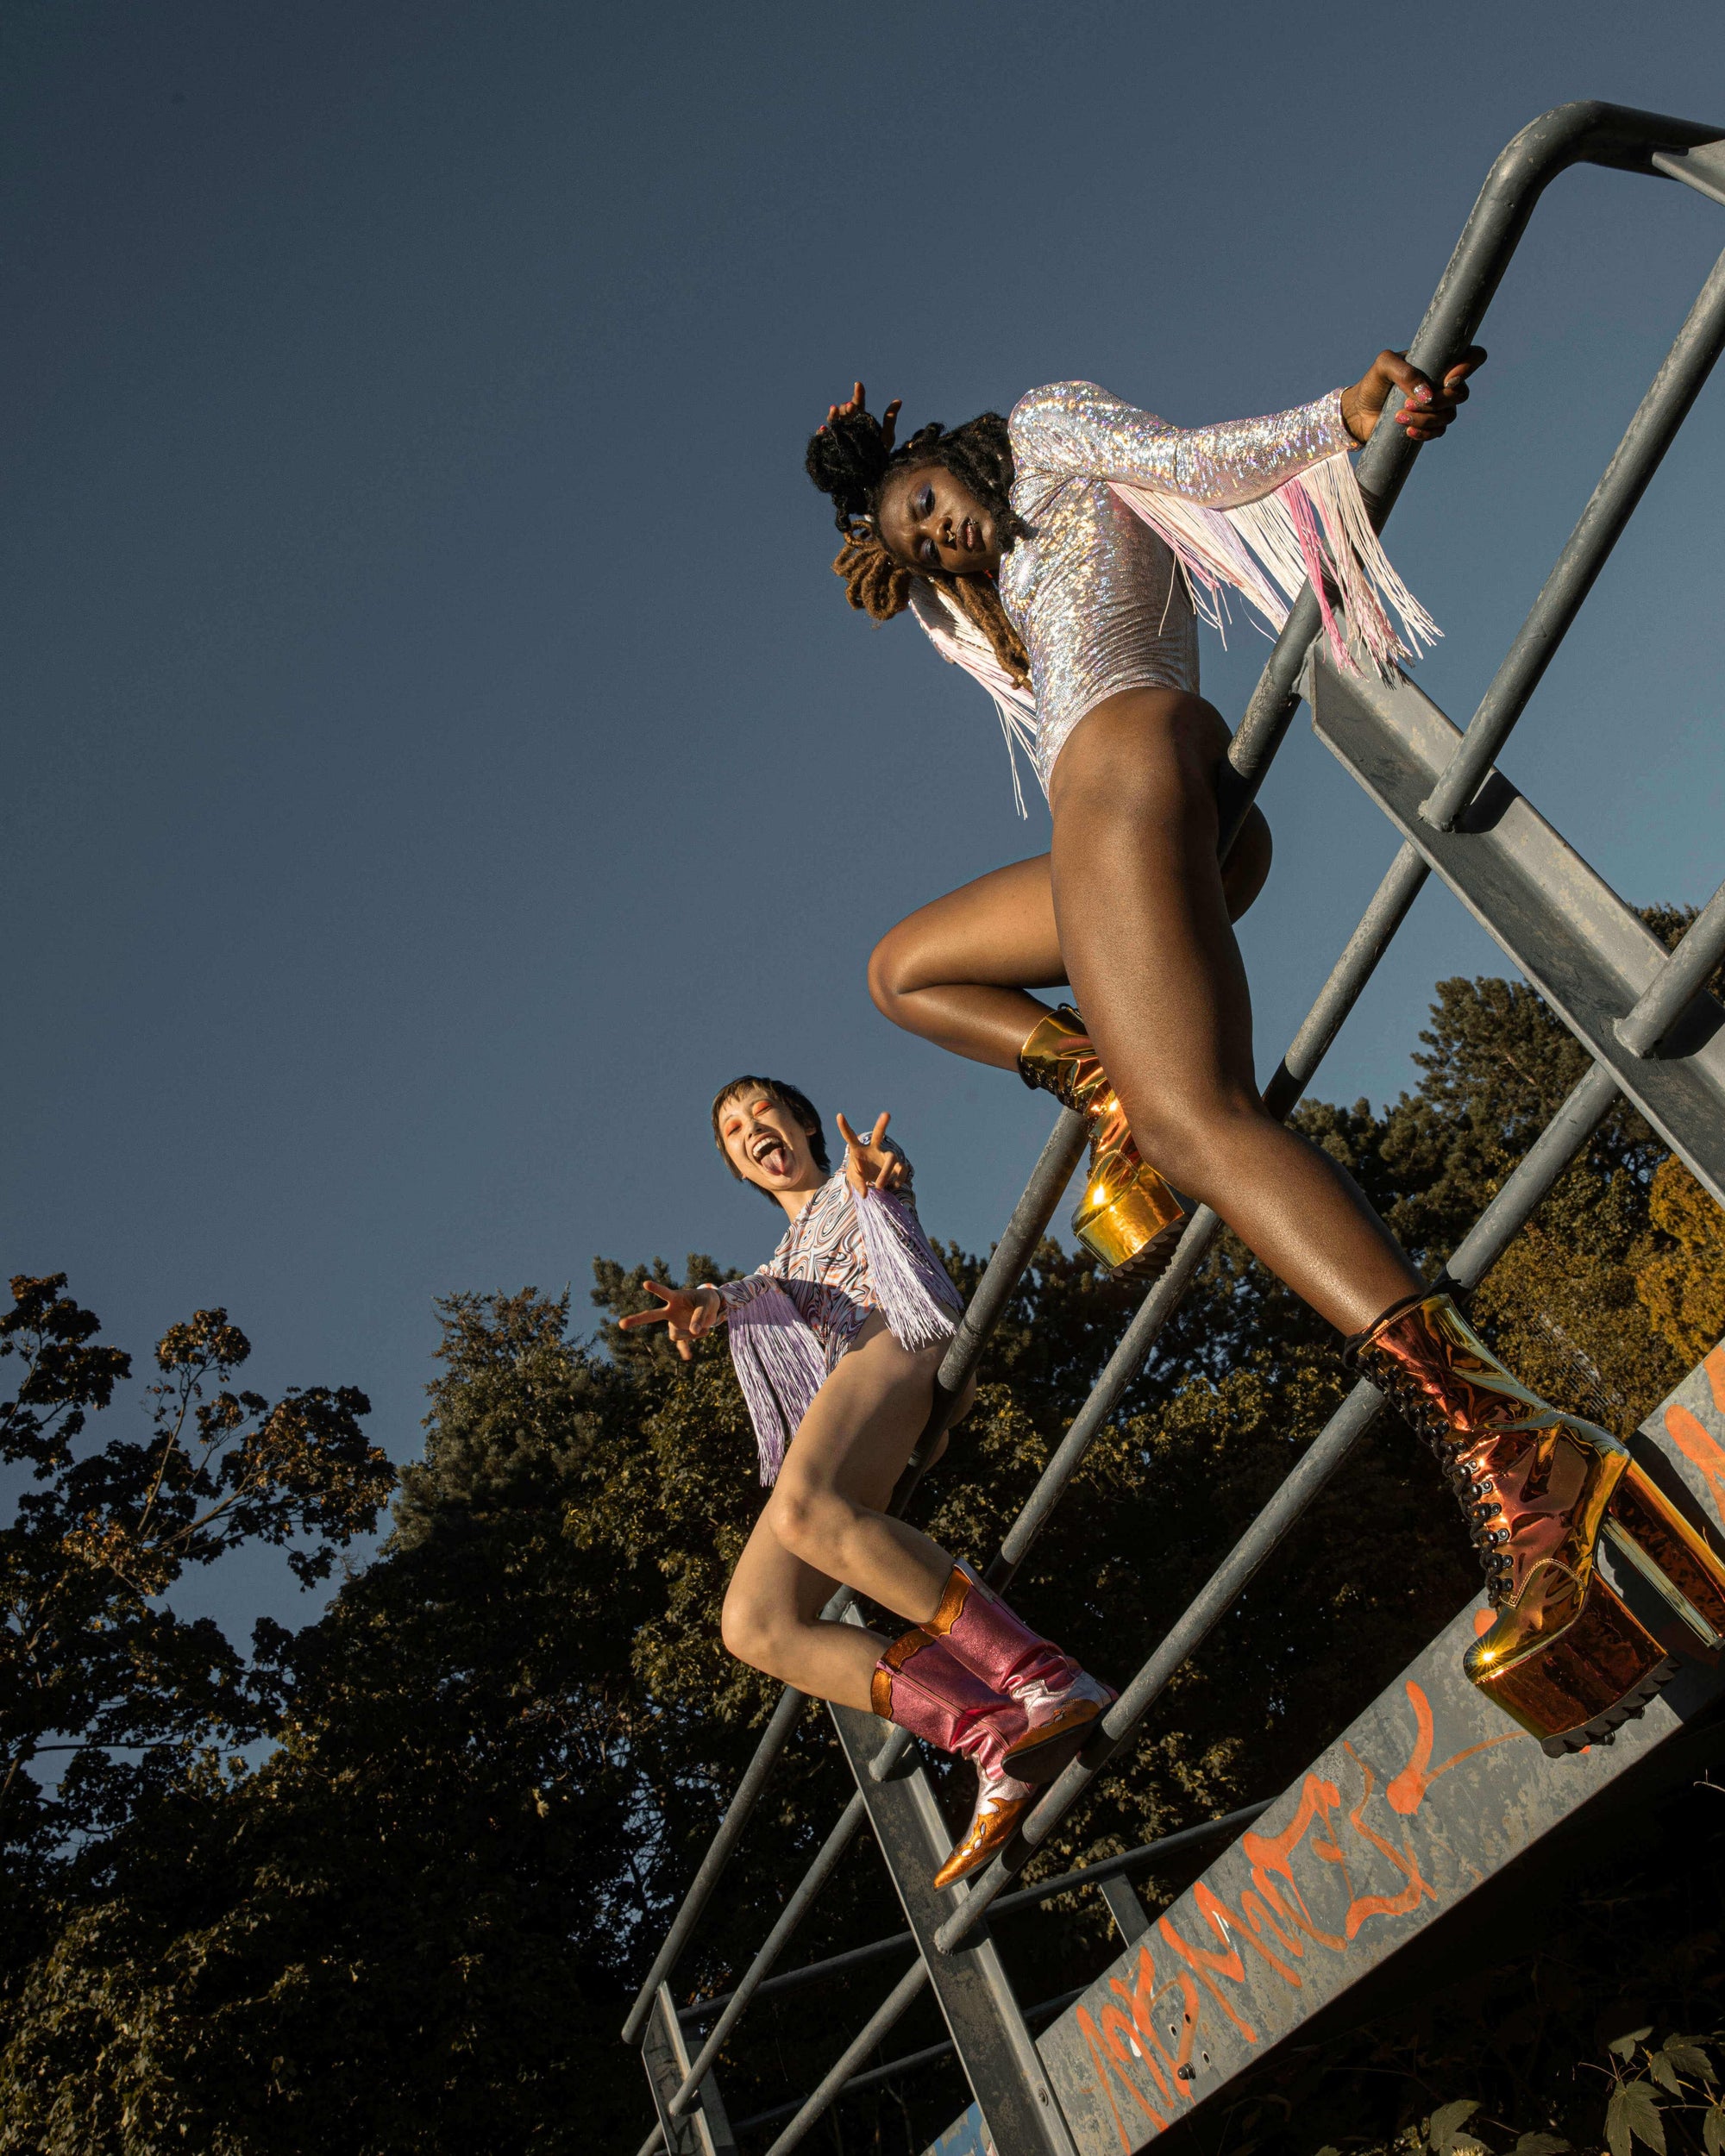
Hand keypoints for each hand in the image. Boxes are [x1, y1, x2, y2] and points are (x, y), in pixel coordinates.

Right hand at [616, 1280, 720, 1361]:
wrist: (712, 1306)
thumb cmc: (707, 1300)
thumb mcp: (707, 1305)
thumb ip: (700, 1316)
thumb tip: (693, 1331)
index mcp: (676, 1298)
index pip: (665, 1293)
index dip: (656, 1288)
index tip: (646, 1283)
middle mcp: (671, 1311)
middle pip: (651, 1315)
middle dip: (637, 1319)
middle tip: (621, 1325)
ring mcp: (675, 1322)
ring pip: (677, 1334)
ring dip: (692, 1334)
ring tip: (707, 1328)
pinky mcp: (682, 1332)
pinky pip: (681, 1343)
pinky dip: (685, 1350)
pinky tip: (688, 1357)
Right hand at [822, 380, 899, 451]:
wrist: (868, 477)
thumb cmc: (878, 455)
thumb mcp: (886, 437)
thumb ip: (890, 419)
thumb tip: (899, 400)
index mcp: (860, 420)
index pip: (858, 404)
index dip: (858, 394)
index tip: (858, 384)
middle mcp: (848, 425)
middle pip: (844, 411)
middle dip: (847, 406)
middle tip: (852, 406)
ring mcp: (839, 434)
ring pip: (833, 421)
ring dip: (833, 414)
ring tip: (834, 410)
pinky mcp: (831, 446)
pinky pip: (824, 439)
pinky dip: (823, 433)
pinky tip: (824, 430)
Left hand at [837, 1110, 906, 1195]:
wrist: (874, 1183)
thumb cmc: (860, 1175)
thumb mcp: (854, 1179)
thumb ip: (857, 1184)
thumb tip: (866, 1192)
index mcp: (858, 1149)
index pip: (850, 1137)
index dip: (844, 1127)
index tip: (839, 1115)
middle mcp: (874, 1148)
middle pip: (879, 1134)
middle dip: (882, 1124)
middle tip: (886, 1114)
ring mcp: (887, 1155)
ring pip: (891, 1158)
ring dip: (885, 1173)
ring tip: (879, 1186)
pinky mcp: (897, 1165)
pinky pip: (902, 1169)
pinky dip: (898, 1180)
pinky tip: (893, 1186)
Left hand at [1340, 346, 1485, 446]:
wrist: (1359, 412)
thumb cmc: (1373, 382)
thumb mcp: (1383, 365)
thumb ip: (1404, 370)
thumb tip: (1426, 394)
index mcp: (1439, 362)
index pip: (1474, 356)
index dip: (1470, 366)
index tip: (1448, 379)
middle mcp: (1443, 383)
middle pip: (1461, 393)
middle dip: (1439, 400)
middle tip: (1410, 402)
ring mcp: (1438, 406)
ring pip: (1449, 415)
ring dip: (1426, 419)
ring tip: (1399, 416)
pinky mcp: (1429, 426)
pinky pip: (1439, 432)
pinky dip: (1424, 432)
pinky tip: (1407, 431)